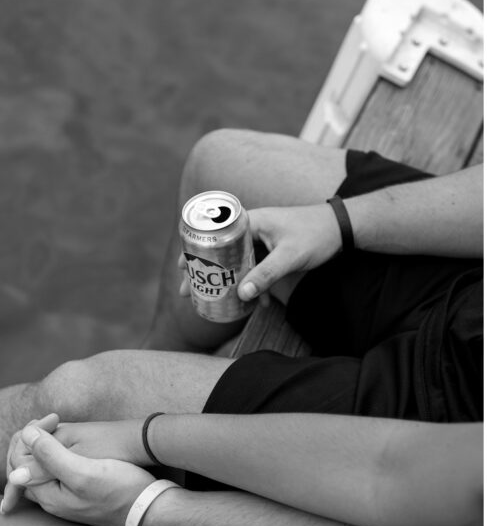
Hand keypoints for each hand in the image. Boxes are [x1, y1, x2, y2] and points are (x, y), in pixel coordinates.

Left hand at [3, 425, 154, 525]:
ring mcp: (64, 497)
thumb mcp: (83, 471)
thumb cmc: (120, 490)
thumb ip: (50, 456)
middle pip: (25, 465)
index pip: (18, 462)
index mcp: (46, 495)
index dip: (30, 436)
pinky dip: (54, 452)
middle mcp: (51, 499)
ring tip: (56, 424)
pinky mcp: (78, 493)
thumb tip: (25, 437)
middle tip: (52, 420)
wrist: (149, 508)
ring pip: (41, 467)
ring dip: (44, 444)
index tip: (53, 419)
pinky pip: (55, 470)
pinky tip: (64, 441)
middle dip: (32, 439)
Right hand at [178, 202, 340, 304]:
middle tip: (187, 290)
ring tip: (214, 300)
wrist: (342, 228)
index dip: (195, 251)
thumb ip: (266, 275)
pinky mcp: (272, 250)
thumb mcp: (289, 257)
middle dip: (204, 272)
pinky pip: (254, 267)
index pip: (214, 234)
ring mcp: (262, 239)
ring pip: (235, 261)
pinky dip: (252, 283)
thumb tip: (241, 295)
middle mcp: (252, 228)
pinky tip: (257, 304)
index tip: (183, 267)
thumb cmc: (316, 235)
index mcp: (251, 221)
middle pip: (219, 250)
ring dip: (226, 281)